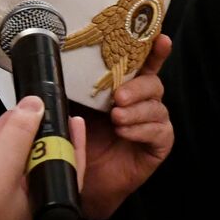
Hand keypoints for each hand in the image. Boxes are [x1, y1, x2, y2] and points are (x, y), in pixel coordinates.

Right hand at [0, 97, 87, 219]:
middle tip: (48, 112)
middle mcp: (20, 217)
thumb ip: (21, 132)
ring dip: (19, 136)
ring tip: (28, 108)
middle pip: (39, 169)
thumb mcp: (4, 164)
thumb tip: (35, 106)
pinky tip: (6, 120)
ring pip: (13, 164)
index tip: (73, 124)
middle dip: (41, 138)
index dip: (71, 148)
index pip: (66, 179)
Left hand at [79, 35, 173, 219]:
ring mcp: (152, 123)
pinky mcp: (158, 145)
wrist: (81, 181)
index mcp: (123, 88)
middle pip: (153, 83)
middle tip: (118, 97)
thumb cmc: (77, 142)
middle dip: (138, 87)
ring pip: (157, 107)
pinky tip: (125, 132)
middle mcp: (142, 103)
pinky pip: (159, 131)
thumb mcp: (72, 108)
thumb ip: (73, 87)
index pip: (142, 64)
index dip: (153, 50)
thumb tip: (59, 62)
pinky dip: (141, 129)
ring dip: (136, 111)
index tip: (160, 38)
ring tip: (117, 118)